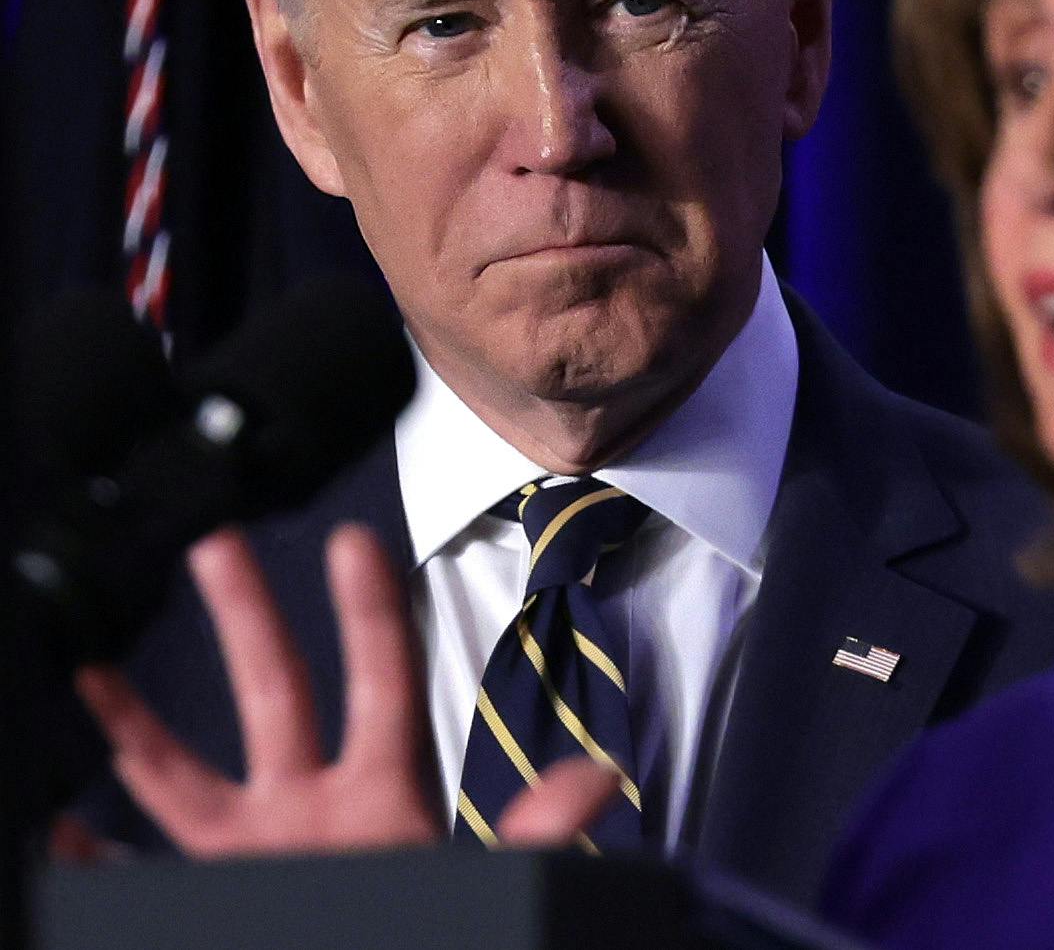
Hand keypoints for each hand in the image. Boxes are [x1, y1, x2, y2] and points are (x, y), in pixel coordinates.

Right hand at [75, 524, 617, 856]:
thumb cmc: (445, 935)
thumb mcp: (495, 881)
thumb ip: (536, 833)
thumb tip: (598, 779)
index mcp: (386, 800)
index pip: (383, 685)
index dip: (371, 613)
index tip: (355, 540)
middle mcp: (313, 815)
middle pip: (276, 694)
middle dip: (248, 618)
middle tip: (221, 542)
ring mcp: (257, 857)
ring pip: (184, 773)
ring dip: (137, 721)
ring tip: (96, 669)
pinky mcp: (210, 901)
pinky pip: (137, 874)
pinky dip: (93, 856)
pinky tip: (59, 830)